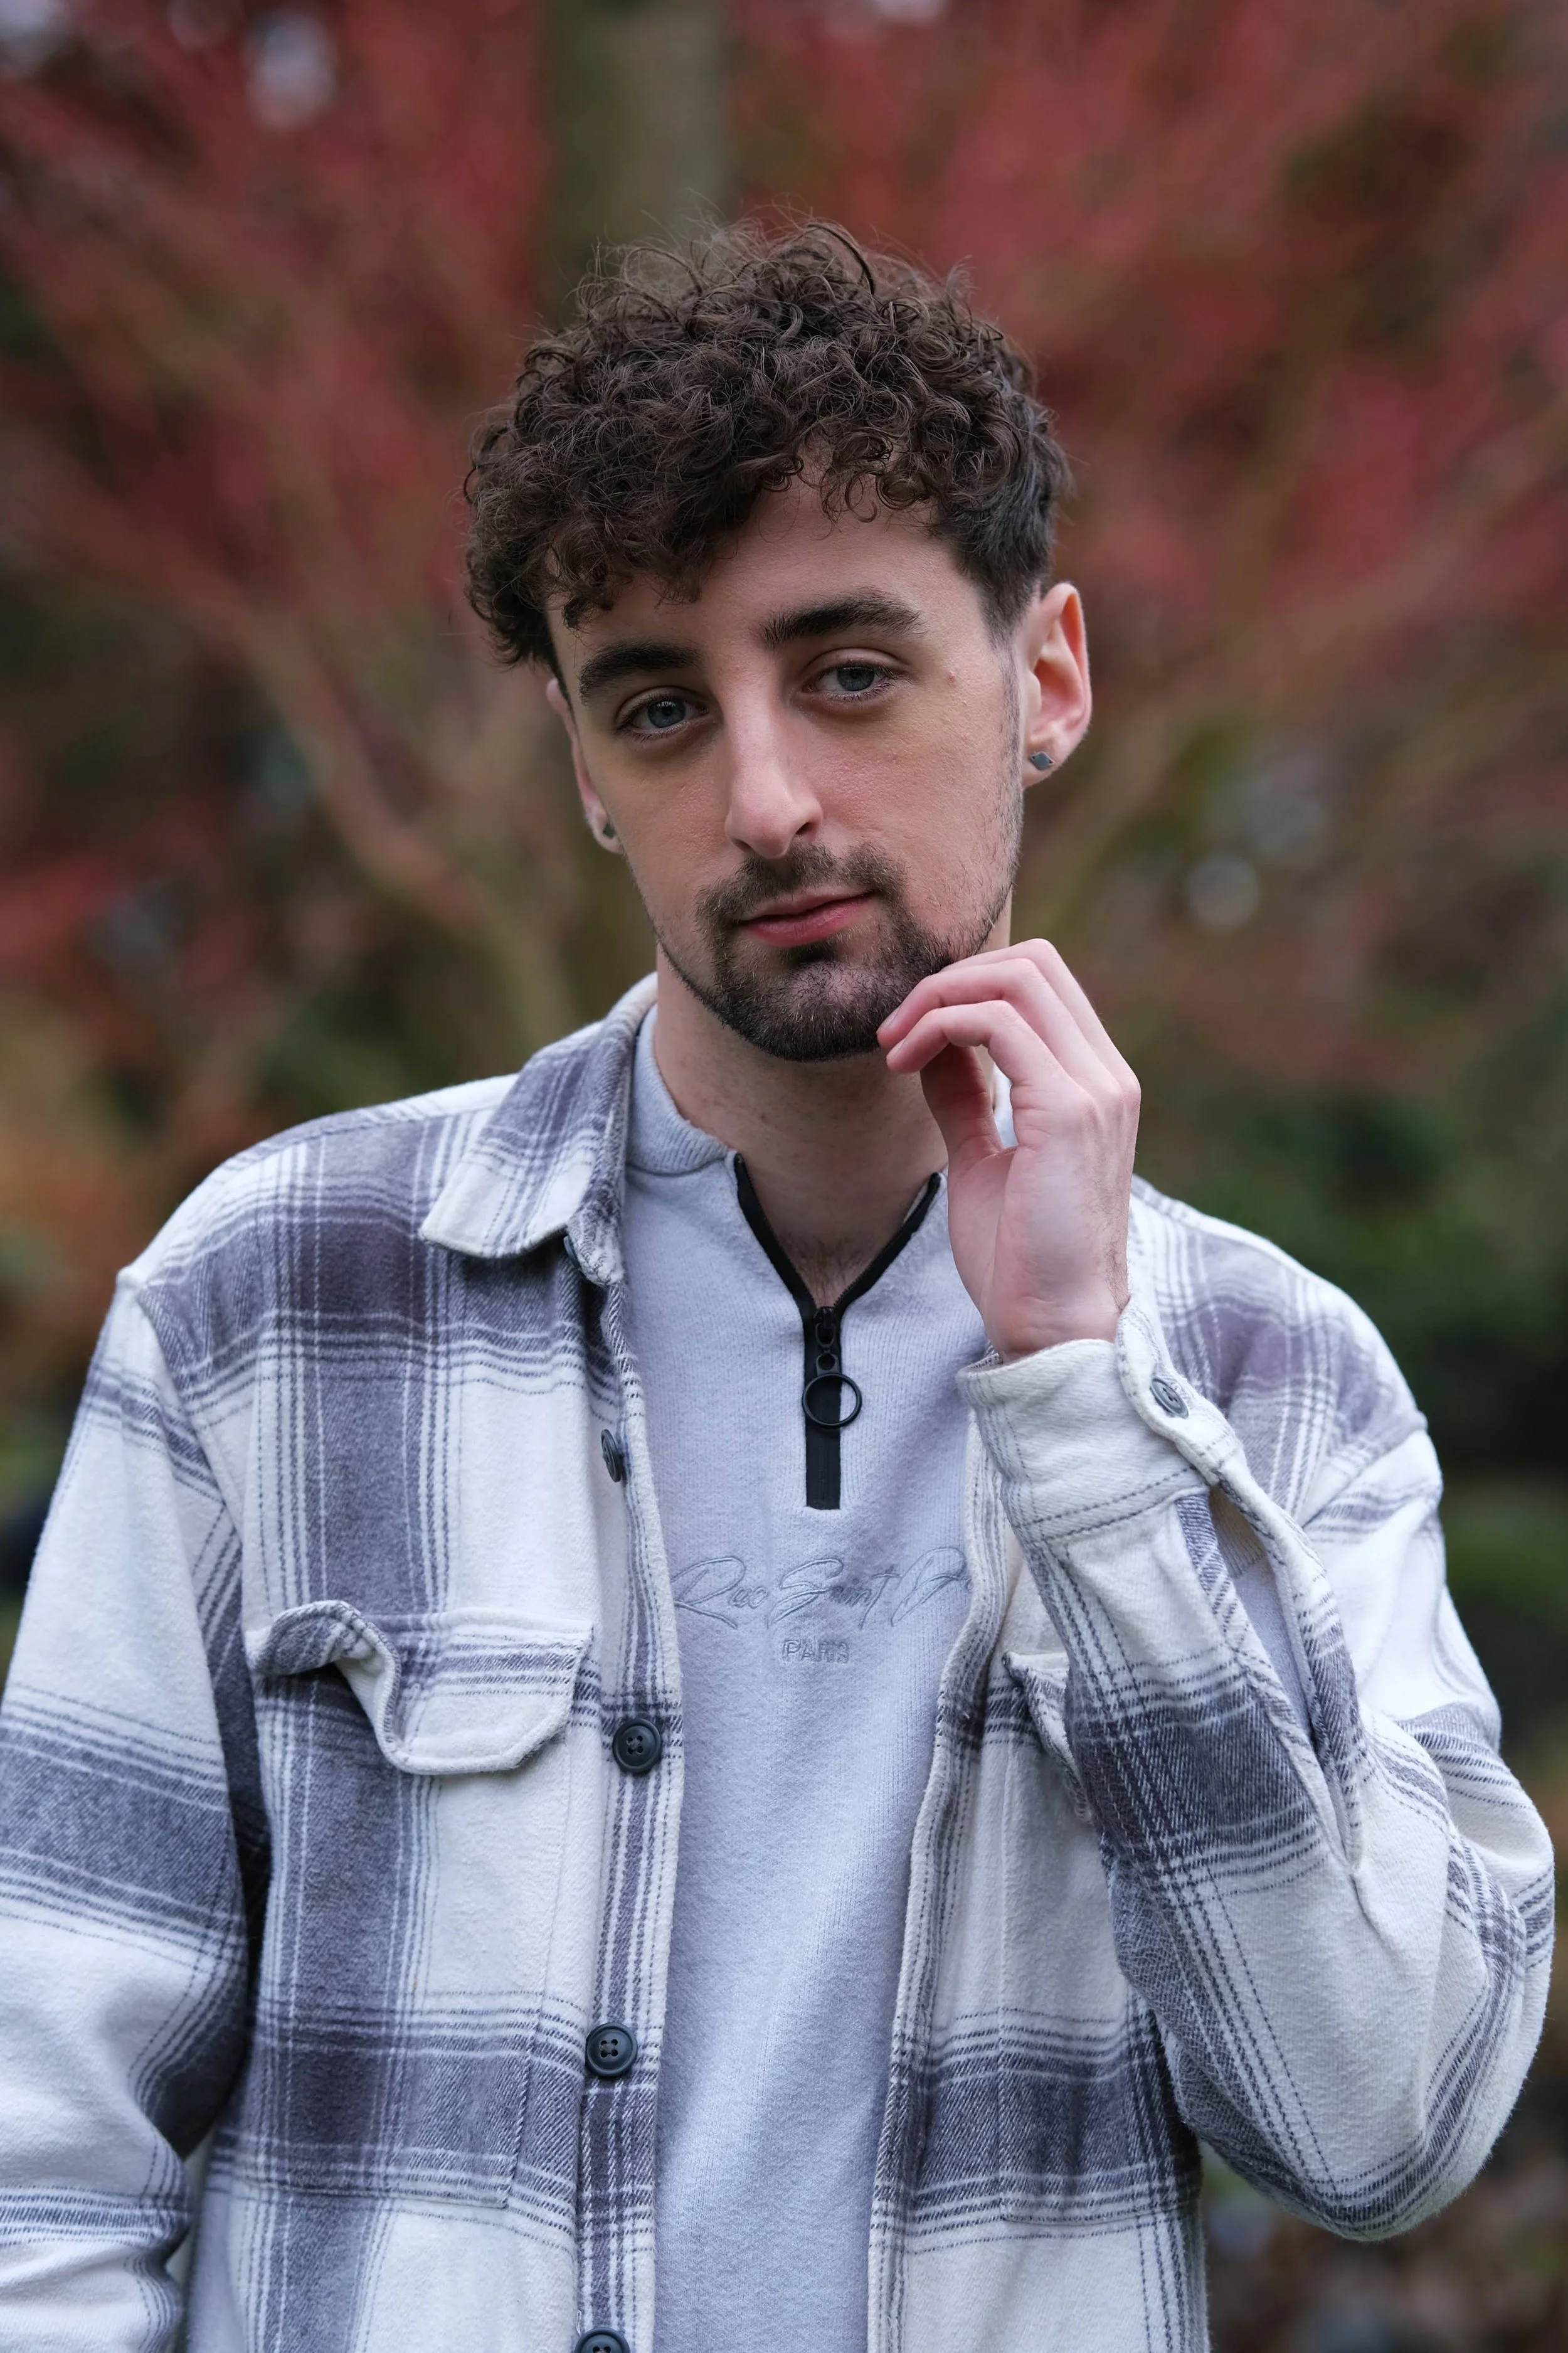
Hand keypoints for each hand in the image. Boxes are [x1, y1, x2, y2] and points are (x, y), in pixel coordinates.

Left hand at [878, 941, 1139, 1357]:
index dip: (968, 985)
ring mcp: (1095, 1089)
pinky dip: (939, 1026)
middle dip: (950, 976)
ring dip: (937, 996)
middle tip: (895, 1027)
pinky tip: (903, 1063)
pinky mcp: (1068, 1110)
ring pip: (1017, 978)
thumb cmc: (1021, 1257)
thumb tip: (933, 1044)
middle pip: (1033, 962)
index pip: (1041, 983)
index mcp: (1095, 1083)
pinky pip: (997, 1024)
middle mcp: (1107, 1075)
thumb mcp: (983, 1159)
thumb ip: (967, 1096)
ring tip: (893, 1042)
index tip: (909, 1031)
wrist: (1053, 1326)